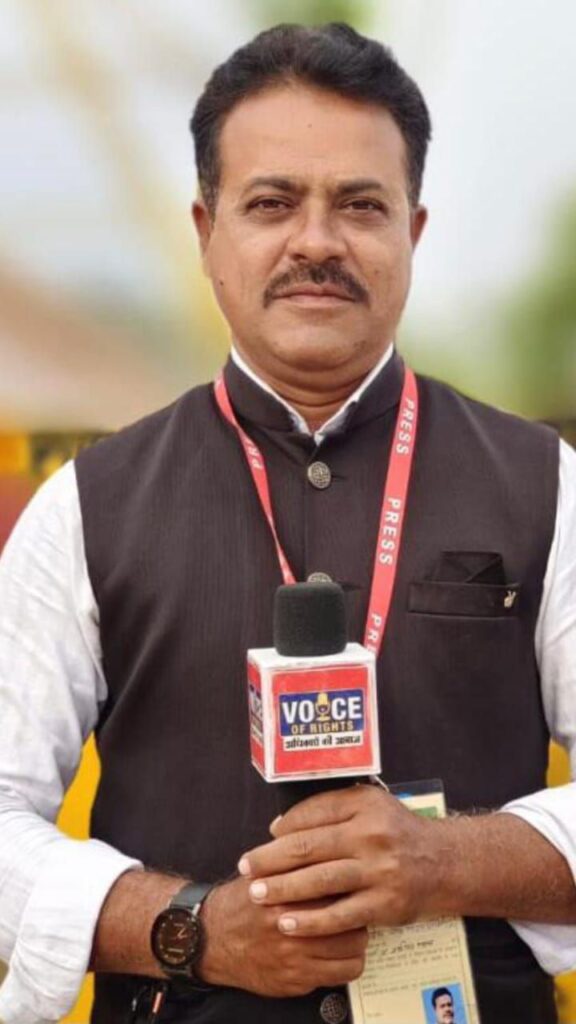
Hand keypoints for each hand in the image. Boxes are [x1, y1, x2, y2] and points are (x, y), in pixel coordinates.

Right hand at [200, 875, 367, 996]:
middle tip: (355, 909)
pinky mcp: (296, 981)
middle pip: (353, 922)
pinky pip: (340, 976)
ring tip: (349, 933)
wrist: (210, 939)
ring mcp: (296, 958)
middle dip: (358, 916)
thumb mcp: (264, 873)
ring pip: (353, 953)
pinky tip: (336, 954)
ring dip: (355, 943)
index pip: (338, 889)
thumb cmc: (241, 903)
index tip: (355, 882)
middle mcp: (292, 927)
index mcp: (286, 894)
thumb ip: (295, 864)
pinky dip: (345, 966)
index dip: (352, 884)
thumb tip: (332, 848)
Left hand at [238, 785, 439, 937]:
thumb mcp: (369, 806)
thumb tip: (279, 827)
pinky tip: (288, 923)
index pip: (315, 812)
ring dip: (284, 889)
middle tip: (246, 868)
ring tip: (257, 894)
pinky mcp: (384, 904)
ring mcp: (379, 871)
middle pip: (310, 847)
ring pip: (321, 881)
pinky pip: (340, 915)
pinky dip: (311, 921)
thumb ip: (328, 809)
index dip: (284, 826)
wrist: (442, 863)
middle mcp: (372, 835)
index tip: (264, 839)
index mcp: (365, 805)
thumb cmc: (395, 832)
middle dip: (272, 859)